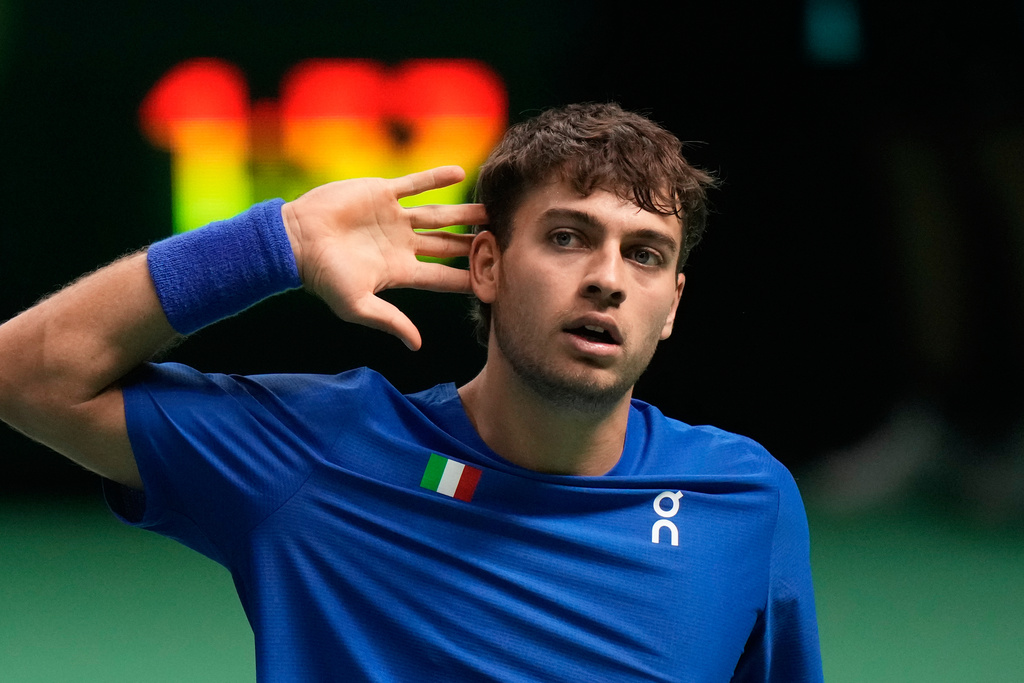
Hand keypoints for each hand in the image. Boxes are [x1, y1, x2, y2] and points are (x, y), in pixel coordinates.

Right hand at [281, 166, 486, 349]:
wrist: (294, 240)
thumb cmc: (322, 277)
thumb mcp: (357, 305)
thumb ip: (390, 321)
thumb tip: (418, 345)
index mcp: (399, 271)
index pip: (443, 276)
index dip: (468, 278)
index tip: (496, 279)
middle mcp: (401, 244)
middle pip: (447, 245)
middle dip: (474, 244)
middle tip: (504, 241)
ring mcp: (393, 218)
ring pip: (438, 214)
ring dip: (464, 212)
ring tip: (491, 209)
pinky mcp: (381, 193)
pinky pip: (413, 184)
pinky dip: (434, 178)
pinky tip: (458, 172)